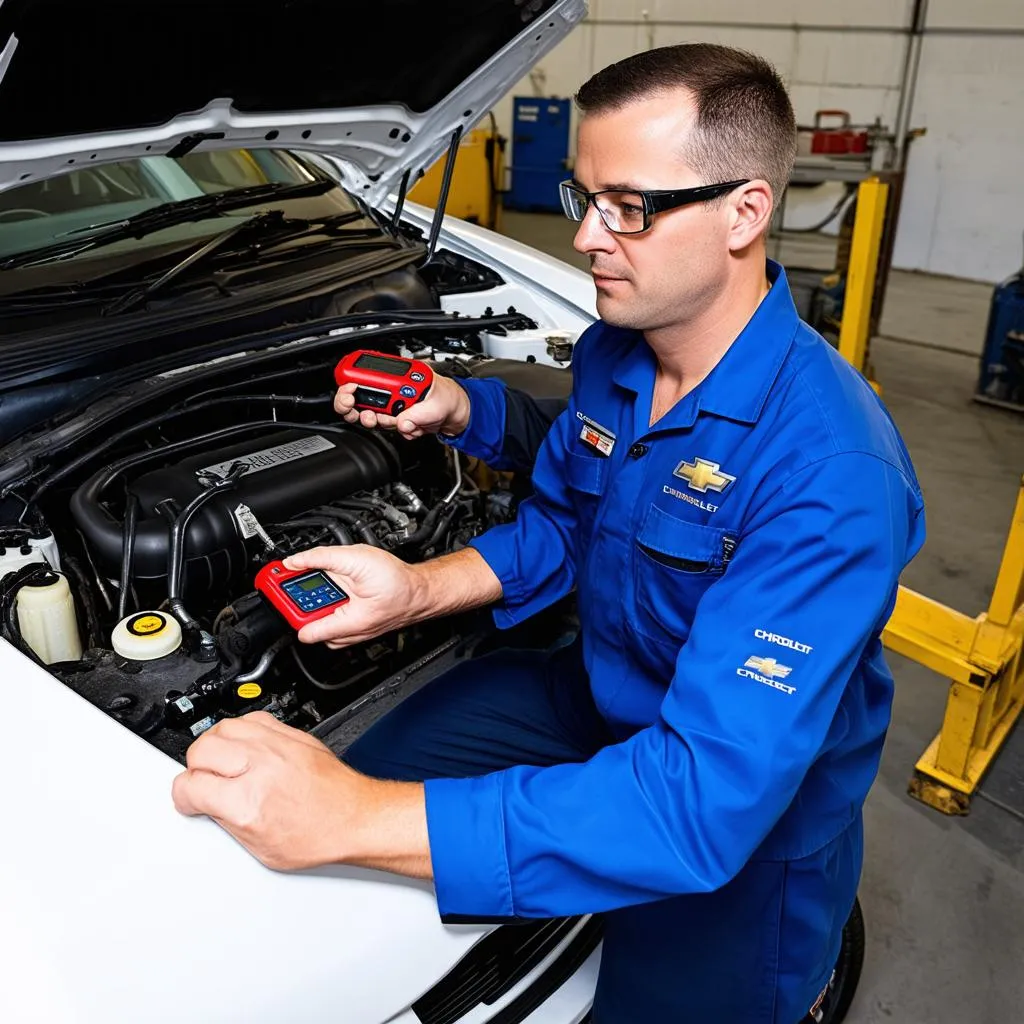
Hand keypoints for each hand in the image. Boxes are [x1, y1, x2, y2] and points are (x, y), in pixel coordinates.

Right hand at [171, 711, 367, 869]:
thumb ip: (226, 821)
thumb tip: (206, 805)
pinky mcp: (292, 734)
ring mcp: (277, 745)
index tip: (191, 801)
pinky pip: (251, 718)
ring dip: (216, 747)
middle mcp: (260, 767)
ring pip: (223, 728)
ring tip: (224, 764)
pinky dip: (241, 732)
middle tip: (207, 783)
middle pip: (200, 749)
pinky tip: (245, 748)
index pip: (189, 785)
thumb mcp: (260, 849)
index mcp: (247, 802)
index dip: (184, 797)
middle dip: (196, 769)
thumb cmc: (319, 836)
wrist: (356, 817)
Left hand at [283, 544, 423, 647]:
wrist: (419, 592)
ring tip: (327, 578)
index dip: (286, 603)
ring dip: (314, 596)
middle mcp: (343, 632)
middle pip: (304, 617)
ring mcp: (346, 631)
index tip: (278, 585)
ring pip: (315, 616)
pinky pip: (326, 615)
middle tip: (302, 574)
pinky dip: (325, 599)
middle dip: (301, 594)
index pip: (300, 626)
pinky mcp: (348, 624)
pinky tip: (335, 585)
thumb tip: (294, 562)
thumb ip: (322, 559)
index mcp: (344, 623)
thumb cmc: (398, 584)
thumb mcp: (357, 559)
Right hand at [333, 372, 470, 438]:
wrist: (457, 414)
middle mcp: (392, 388)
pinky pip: (388, 428)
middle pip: (360, 395)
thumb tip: (402, 423)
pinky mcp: (396, 418)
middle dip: (357, 406)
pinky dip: (399, 431)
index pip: (366, 374)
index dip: (352, 381)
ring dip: (380, 421)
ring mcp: (392, 404)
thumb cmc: (448, 398)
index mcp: (399, 375)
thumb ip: (417, 415)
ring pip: (370, 414)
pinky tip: (412, 426)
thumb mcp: (435, 405)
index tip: (350, 391)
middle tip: (364, 413)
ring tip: (395, 421)